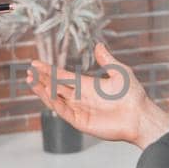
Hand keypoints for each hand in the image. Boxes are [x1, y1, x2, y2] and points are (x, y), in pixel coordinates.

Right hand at [26, 42, 168, 148]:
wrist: (139, 116)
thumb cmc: (133, 95)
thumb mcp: (119, 72)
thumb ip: (106, 60)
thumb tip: (98, 45)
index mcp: (87, 85)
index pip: (63, 76)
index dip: (49, 70)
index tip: (35, 63)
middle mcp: (81, 97)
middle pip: (56, 87)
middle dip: (42, 80)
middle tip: (28, 72)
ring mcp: (80, 110)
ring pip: (56, 99)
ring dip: (43, 90)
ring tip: (31, 81)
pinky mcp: (81, 122)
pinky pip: (63, 111)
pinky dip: (53, 102)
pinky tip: (46, 92)